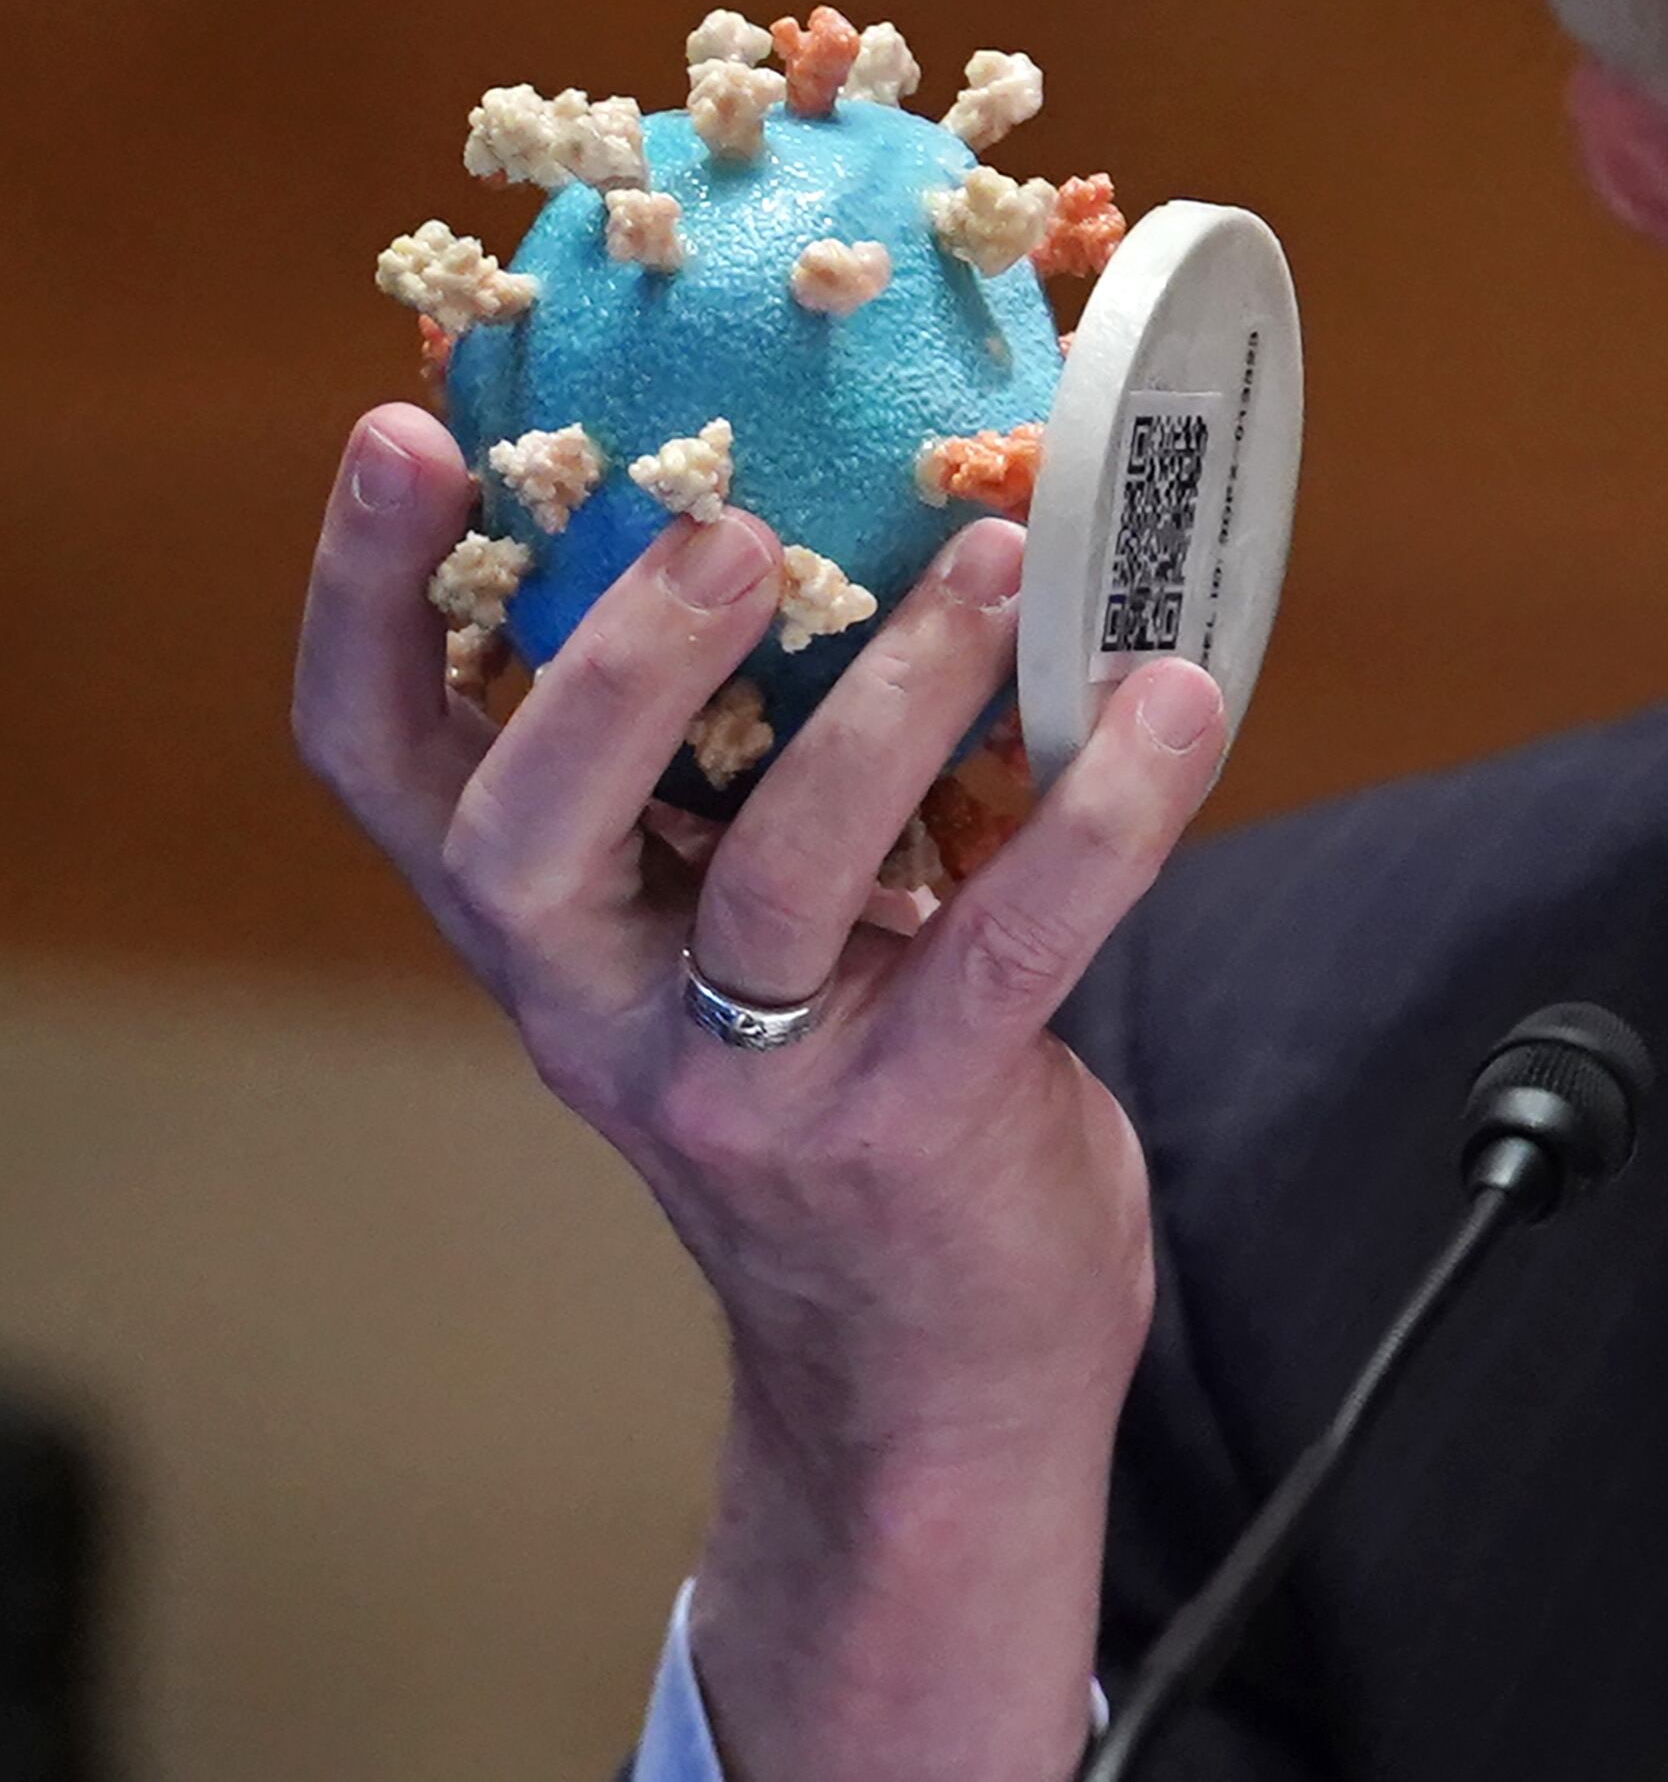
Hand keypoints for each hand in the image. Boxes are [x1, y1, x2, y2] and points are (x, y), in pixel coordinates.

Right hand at [293, 402, 1226, 1781]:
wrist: (940, 1369)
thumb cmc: (854, 1081)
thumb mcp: (750, 922)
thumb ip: (748, 762)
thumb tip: (834, 490)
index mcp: (549, 927)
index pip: (384, 762)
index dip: (363, 600)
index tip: (400, 430)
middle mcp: (606, 1007)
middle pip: (525, 830)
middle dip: (613, 666)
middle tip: (726, 525)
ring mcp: (748, 1085)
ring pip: (783, 875)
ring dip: (893, 699)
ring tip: (991, 560)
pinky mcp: (912, 1132)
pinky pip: (1008, 948)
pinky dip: (1103, 815)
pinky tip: (1172, 698)